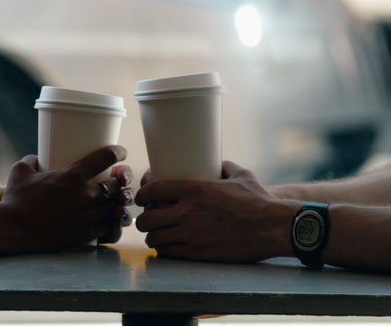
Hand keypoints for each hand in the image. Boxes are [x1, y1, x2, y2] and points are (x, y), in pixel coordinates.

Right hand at [1, 145, 131, 249]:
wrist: (12, 229)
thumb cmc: (15, 199)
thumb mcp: (21, 170)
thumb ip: (32, 160)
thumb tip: (37, 158)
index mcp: (73, 176)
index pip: (107, 157)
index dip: (118, 152)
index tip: (120, 153)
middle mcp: (86, 195)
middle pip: (117, 184)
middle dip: (120, 180)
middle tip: (115, 178)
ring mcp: (89, 217)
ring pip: (117, 206)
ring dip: (117, 201)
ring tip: (112, 199)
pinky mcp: (87, 234)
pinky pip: (111, 227)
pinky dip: (113, 221)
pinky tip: (109, 218)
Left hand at [134, 161, 296, 261]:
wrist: (274, 227)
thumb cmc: (258, 201)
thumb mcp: (239, 175)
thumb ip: (223, 166)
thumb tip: (217, 162)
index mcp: (192, 189)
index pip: (150, 191)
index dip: (141, 194)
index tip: (142, 197)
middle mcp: (187, 212)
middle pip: (147, 217)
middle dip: (144, 218)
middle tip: (149, 218)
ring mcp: (191, 235)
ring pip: (154, 237)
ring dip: (153, 235)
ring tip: (157, 233)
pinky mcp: (198, 253)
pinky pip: (168, 253)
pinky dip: (164, 249)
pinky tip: (168, 246)